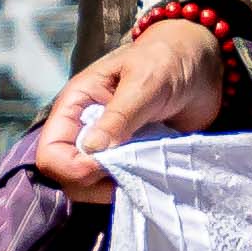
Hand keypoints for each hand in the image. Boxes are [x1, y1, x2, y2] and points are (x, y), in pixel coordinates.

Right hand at [31, 13, 232, 199]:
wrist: (201, 66)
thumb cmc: (167, 61)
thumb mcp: (144, 82)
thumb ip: (120, 115)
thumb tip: (91, 150)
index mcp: (76, 106)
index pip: (50, 152)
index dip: (71, 167)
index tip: (105, 166)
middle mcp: (84, 131)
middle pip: (66, 177)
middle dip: (93, 183)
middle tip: (132, 172)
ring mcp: (107, 149)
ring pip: (91, 188)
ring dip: (114, 189)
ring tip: (144, 172)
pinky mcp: (130, 160)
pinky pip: (119, 186)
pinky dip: (132, 189)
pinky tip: (150, 178)